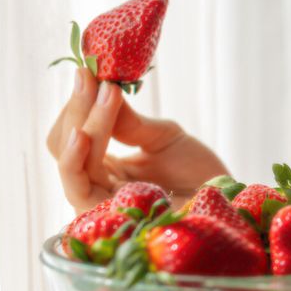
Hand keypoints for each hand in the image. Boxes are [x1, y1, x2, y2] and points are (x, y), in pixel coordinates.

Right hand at [45, 67, 229, 213]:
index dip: (79, 103)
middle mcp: (96, 186)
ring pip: (70, 163)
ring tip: (100, 94)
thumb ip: (129, 121)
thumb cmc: (198, 173)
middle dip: (78, 109)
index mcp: (105, 167)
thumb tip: (99, 88)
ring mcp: (99, 204)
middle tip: (91, 78)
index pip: (74, 134)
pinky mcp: (108, 219)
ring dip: (84, 124)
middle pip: (64, 146)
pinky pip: (79, 190)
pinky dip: (76, 159)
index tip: (88, 71)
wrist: (227, 201)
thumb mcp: (163, 137)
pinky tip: (83, 134)